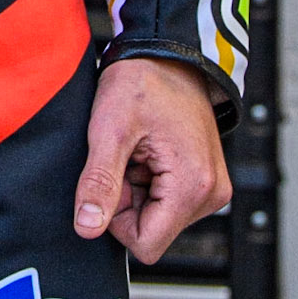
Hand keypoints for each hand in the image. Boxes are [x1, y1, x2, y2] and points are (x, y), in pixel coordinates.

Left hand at [74, 57, 230, 263]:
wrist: (167, 53)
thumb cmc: (142, 81)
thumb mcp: (109, 129)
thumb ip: (99, 182)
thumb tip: (86, 228)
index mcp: (193, 187)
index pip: (145, 245)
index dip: (117, 217)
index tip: (113, 175)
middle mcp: (211, 195)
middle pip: (152, 231)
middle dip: (128, 199)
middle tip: (124, 155)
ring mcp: (211, 188)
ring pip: (158, 218)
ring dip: (137, 188)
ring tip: (137, 148)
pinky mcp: (205, 180)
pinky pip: (167, 201)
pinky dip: (149, 180)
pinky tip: (147, 150)